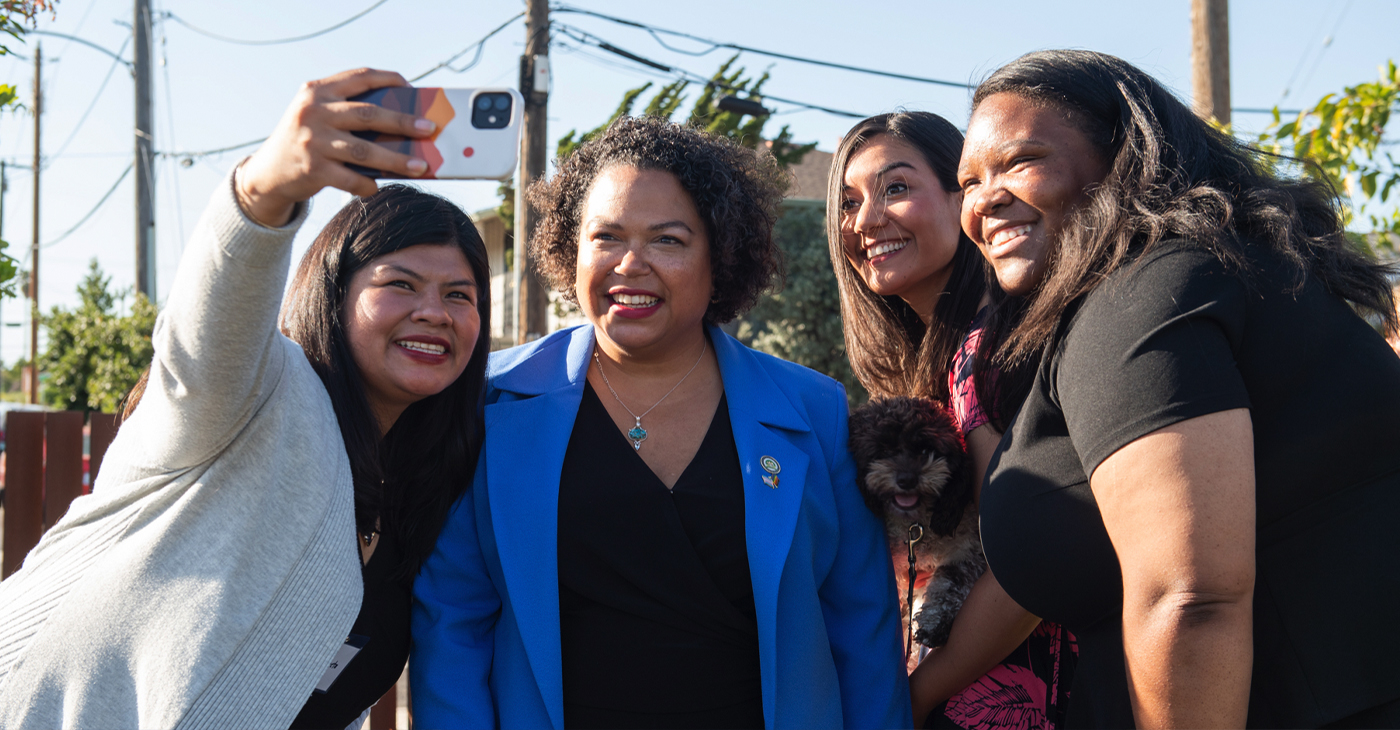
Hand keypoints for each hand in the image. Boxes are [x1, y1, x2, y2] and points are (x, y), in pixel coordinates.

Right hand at [236, 68, 436, 226]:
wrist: (266, 174)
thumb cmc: (305, 142)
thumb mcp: (317, 116)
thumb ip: (347, 112)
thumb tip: (402, 125)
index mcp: (317, 91)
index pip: (360, 76)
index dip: (389, 79)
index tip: (413, 87)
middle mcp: (313, 112)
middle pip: (370, 114)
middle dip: (404, 121)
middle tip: (430, 128)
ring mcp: (313, 141)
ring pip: (365, 151)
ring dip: (397, 160)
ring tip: (421, 166)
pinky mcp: (313, 170)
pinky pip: (351, 178)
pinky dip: (368, 185)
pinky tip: (376, 186)